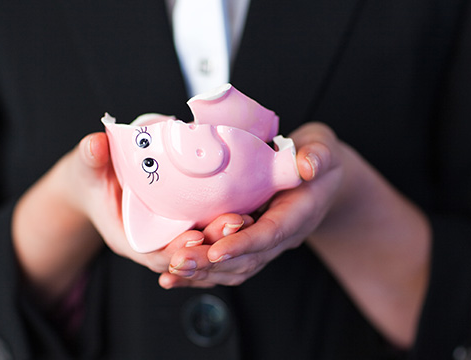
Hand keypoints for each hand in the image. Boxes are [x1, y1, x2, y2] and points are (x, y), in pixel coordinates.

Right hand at [13, 132, 244, 298]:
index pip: (156, 254)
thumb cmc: (93, 179)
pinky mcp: (184, 223)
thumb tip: (94, 144)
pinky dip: (224, 226)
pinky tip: (247, 210)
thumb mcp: (88, 169)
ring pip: (202, 246)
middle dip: (212, 242)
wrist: (99, 183)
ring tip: (248, 217)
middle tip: (237, 222)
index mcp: (130, 240)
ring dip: (225, 236)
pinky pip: (206, 231)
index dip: (177, 248)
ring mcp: (171, 235)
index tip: (197, 235)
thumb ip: (91, 159)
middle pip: (187, 253)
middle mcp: (154, 243)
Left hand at [160, 122, 342, 287]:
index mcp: (297, 215)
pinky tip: (174, 277)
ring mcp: (265, 244)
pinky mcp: (251, 244)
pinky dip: (201, 273)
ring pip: (235, 268)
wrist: (320, 181)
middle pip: (246, 259)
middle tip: (179, 262)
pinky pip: (227, 265)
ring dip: (203, 272)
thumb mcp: (323, 149)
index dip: (243, 244)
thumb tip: (308, 165)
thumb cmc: (317, 161)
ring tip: (171, 272)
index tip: (216, 251)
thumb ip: (318, 156)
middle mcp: (281, 237)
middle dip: (211, 264)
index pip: (269, 234)